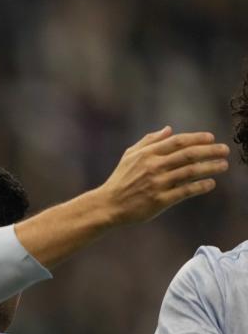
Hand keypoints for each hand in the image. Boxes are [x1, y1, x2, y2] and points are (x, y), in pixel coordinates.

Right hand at [98, 126, 228, 224]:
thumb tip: (169, 129)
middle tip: (225, 150)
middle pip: (188, 155)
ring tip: (223, 165)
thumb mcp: (130, 156)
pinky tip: (210, 183)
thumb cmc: (120, 180)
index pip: (177, 142)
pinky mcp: (159, 200)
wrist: (108, 205)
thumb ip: (149, 141)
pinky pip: (185, 191)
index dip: (197, 138)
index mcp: (147, 154)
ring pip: (190, 172)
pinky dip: (200, 186)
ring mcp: (157, 184)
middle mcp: (153, 167)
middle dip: (210, 151)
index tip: (211, 138)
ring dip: (210, 167)